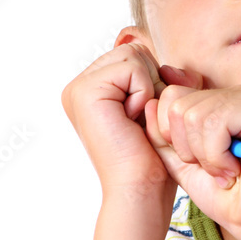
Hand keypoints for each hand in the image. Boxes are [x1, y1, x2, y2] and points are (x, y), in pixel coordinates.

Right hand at [60, 28, 201, 225]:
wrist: (140, 189)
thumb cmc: (153, 156)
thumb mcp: (159, 105)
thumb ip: (162, 75)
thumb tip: (159, 54)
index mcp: (92, 88)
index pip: (135, 54)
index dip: (154, 81)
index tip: (145, 116)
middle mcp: (79, 85)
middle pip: (135, 50)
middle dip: (153, 82)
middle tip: (142, 119)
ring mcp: (78, 87)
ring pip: (134, 55)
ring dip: (149, 88)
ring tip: (136, 120)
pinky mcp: (85, 91)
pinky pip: (132, 67)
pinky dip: (143, 92)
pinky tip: (131, 120)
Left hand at [143, 82, 240, 239]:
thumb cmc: (229, 197)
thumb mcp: (182, 164)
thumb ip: (162, 136)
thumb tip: (147, 103)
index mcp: (217, 102)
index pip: (170, 97)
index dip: (171, 137)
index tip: (199, 162)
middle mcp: (233, 94)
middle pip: (176, 104)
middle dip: (187, 148)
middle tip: (216, 168)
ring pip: (192, 114)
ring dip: (205, 155)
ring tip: (228, 169)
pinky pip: (214, 122)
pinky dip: (218, 155)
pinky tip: (238, 166)